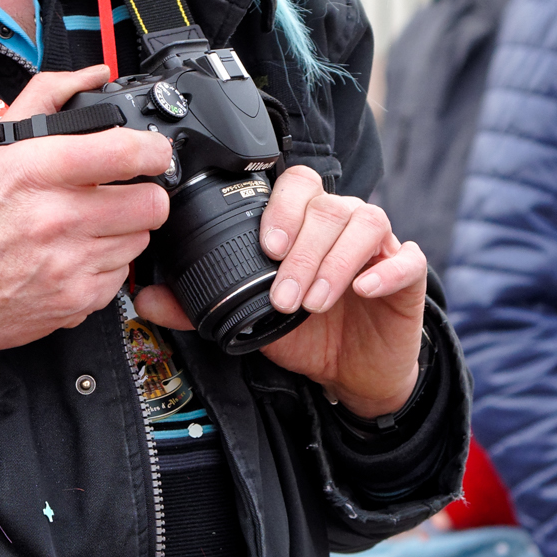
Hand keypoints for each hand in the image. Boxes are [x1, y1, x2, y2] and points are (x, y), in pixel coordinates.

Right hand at [0, 65, 172, 395]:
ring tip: (91, 225)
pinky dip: (107, 266)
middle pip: (151, 203)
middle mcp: (57, 217)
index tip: (151, 153)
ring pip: (140, 240)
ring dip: (124, 230)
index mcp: (37, 169)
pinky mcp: (75, 302)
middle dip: (144, 194)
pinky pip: (122, 278)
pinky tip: (77, 256)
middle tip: (123, 192)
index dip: (153, 150)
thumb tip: (92, 75)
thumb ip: (47, 98)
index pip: (128, 152)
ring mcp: (69, 265)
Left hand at [136, 166, 426, 417]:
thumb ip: (200, 307)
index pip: (297, 183)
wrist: (354, 373)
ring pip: (365, 222)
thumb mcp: (250, 319)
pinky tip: (362, 289)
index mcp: (306, 222)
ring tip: (313, 300)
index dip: (281, 206)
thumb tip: (147, 298)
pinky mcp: (409, 274)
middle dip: (302, 250)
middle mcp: (343, 223)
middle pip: (328, 205)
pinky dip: (385, 270)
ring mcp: (380, 246)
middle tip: (283, 294)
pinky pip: (407, 258)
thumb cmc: (307, 333)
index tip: (265, 245)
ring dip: (334, 261)